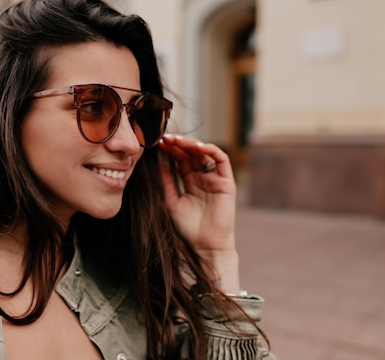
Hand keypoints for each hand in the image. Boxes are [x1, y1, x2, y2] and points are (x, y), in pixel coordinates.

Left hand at [158, 134, 239, 291]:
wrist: (204, 245)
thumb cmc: (188, 228)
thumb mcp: (171, 200)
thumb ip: (167, 181)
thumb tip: (158, 162)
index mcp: (190, 181)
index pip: (180, 159)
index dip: (170, 149)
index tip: (157, 143)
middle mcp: (203, 177)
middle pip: (191, 153)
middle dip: (178, 143)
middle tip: (165, 138)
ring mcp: (215, 178)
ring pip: (205, 153)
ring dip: (192, 144)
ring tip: (177, 141)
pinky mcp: (227, 182)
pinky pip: (221, 160)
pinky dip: (211, 150)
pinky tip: (197, 147)